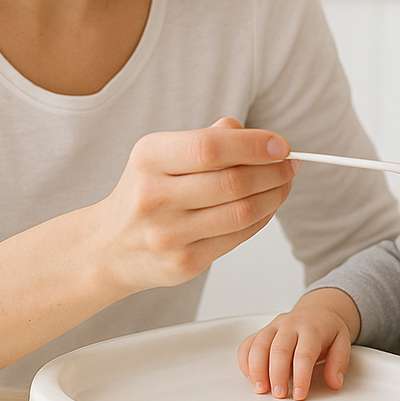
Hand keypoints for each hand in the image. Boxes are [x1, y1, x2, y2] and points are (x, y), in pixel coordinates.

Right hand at [91, 118, 297, 294]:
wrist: (109, 247)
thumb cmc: (143, 194)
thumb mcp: (161, 155)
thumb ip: (207, 140)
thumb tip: (255, 137)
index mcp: (149, 158)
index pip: (210, 147)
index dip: (254, 145)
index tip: (281, 145)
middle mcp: (154, 196)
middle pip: (233, 182)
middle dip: (273, 171)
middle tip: (290, 165)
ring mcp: (168, 234)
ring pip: (242, 212)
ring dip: (274, 196)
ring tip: (284, 184)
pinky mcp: (184, 263)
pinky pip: (238, 238)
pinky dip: (262, 219)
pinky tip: (266, 206)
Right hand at [237, 288, 360, 399]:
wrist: (317, 312)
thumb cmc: (327, 330)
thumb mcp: (343, 342)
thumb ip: (339, 363)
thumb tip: (334, 382)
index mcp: (311, 328)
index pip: (304, 353)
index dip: (301, 375)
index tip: (299, 394)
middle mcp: (290, 325)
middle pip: (279, 349)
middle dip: (277, 374)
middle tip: (279, 394)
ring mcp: (273, 327)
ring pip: (259, 345)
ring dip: (257, 369)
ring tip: (261, 389)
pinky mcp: (262, 332)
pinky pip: (247, 344)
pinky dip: (245, 361)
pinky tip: (250, 376)